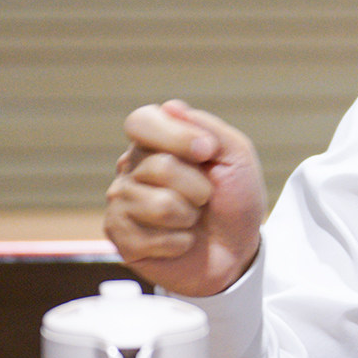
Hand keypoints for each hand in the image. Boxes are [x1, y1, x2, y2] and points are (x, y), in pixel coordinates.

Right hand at [104, 99, 266, 296]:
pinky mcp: (119, 236)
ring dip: (190, 216)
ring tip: (192, 219)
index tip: (208, 152)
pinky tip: (180, 241)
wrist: (238, 250)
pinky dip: (179, 242)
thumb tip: (170, 107)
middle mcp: (131, 168)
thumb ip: (208, 129)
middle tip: (206, 198)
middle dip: (199, 187)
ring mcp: (121, 202)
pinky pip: (150, 237)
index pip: (142, 121)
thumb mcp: (236, 157)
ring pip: (159, 204)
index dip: (176, 137)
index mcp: (155, 142)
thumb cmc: (234, 199)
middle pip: (160, 167)